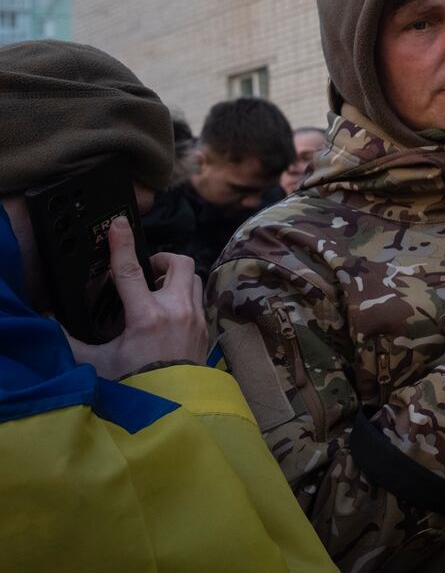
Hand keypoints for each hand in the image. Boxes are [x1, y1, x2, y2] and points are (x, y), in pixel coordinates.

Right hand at [64, 217, 209, 378]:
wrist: (173, 407)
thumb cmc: (135, 385)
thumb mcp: (98, 364)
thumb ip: (72, 341)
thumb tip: (49, 323)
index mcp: (147, 317)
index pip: (132, 271)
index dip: (122, 245)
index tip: (118, 224)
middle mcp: (176, 312)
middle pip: (179, 264)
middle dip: (162, 259)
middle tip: (146, 269)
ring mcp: (195, 319)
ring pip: (194, 278)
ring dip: (177, 276)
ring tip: (157, 289)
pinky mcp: (205, 328)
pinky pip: (200, 299)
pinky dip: (186, 295)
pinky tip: (171, 310)